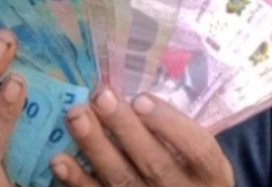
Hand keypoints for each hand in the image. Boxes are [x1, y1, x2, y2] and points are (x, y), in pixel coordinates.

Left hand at [48, 88, 234, 186]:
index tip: (141, 98)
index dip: (171, 124)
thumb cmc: (188, 172)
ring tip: (76, 116)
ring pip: (123, 181)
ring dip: (96, 148)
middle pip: (156, 163)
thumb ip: (176, 131)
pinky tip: (60, 161)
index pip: (199, 149)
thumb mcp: (197, 156)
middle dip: (125, 128)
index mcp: (211, 175)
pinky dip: (78, 182)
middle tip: (101, 96)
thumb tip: (131, 94)